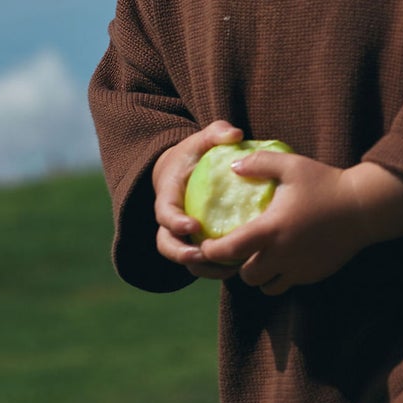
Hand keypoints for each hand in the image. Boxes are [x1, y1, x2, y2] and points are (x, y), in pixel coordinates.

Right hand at [153, 121, 250, 279]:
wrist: (186, 171)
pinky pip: (201, 262)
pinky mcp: (195, 243)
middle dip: (181, 253)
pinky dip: (214, 268)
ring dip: (201, 267)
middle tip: (202, 256)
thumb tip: (235, 134)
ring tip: (226, 268)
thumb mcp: (202, 140)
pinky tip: (238, 267)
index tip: (192, 225)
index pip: (164, 213)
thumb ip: (216, 133)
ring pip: (183, 258)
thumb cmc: (195, 155)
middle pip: (166, 244)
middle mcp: (170, 220)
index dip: (175, 222)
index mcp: (168, 196)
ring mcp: (181, 235)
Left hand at [193, 152, 402, 295]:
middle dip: (238, 267)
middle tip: (238, 253)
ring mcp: (300, 268)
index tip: (208, 244)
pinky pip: (290, 283)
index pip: (229, 251)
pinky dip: (282, 276)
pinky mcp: (314, 274)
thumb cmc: (326, 183)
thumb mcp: (292, 165)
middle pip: (246, 276)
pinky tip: (286, 259)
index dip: (212, 252)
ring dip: (260, 276)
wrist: (364, 207)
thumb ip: (259, 163)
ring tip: (261, 259)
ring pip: (267, 286)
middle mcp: (282, 255)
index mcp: (271, 229)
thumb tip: (232, 166)